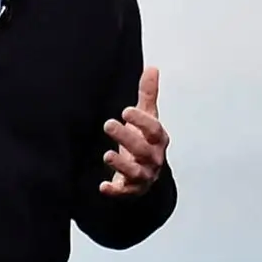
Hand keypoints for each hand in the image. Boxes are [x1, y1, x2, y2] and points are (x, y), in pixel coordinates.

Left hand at [97, 65, 167, 195]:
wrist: (147, 172)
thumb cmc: (145, 140)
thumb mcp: (147, 118)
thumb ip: (148, 95)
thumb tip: (152, 68)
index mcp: (158, 140)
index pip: (154, 130)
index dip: (142, 121)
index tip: (125, 111)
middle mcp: (154, 159)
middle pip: (143, 150)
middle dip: (127, 138)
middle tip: (108, 124)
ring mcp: (144, 176)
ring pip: (136, 172)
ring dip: (122, 165)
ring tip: (107, 155)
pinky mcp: (131, 190)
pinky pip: (124, 192)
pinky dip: (115, 191)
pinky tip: (103, 186)